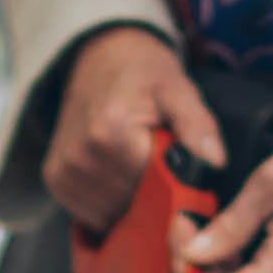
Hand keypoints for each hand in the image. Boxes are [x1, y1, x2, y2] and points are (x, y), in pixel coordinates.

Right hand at [49, 24, 216, 229]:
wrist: (102, 56)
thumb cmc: (144, 73)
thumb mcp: (178, 89)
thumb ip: (197, 124)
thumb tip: (216, 161)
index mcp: (111, 133)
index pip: (153, 191)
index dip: (173, 188)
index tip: (180, 171)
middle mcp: (81, 156)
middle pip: (131, 207)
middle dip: (153, 197)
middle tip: (161, 167)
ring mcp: (64, 172)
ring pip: (111, 216)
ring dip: (130, 203)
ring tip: (138, 168)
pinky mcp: (55, 180)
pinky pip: (90, 214)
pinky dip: (109, 204)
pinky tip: (119, 177)